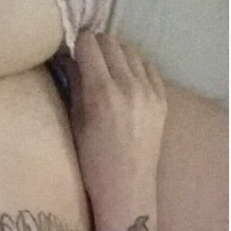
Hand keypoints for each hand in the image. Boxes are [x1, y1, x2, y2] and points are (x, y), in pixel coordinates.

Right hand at [59, 32, 167, 214]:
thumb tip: (68, 58)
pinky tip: (124, 80)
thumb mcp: (75, 124)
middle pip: (110, 41)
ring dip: (115, 54)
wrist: (127, 189)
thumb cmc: (92, 163)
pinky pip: (147, 66)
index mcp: (103, 93)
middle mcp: (130, 86)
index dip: (76, 46)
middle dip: (94, 47)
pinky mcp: (162, 98)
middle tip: (85, 61)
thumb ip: (74, 87)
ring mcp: (150, 91)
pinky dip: (133, 66)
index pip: (89, 44)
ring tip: (105, 71)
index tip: (70, 55)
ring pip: (130, 50)